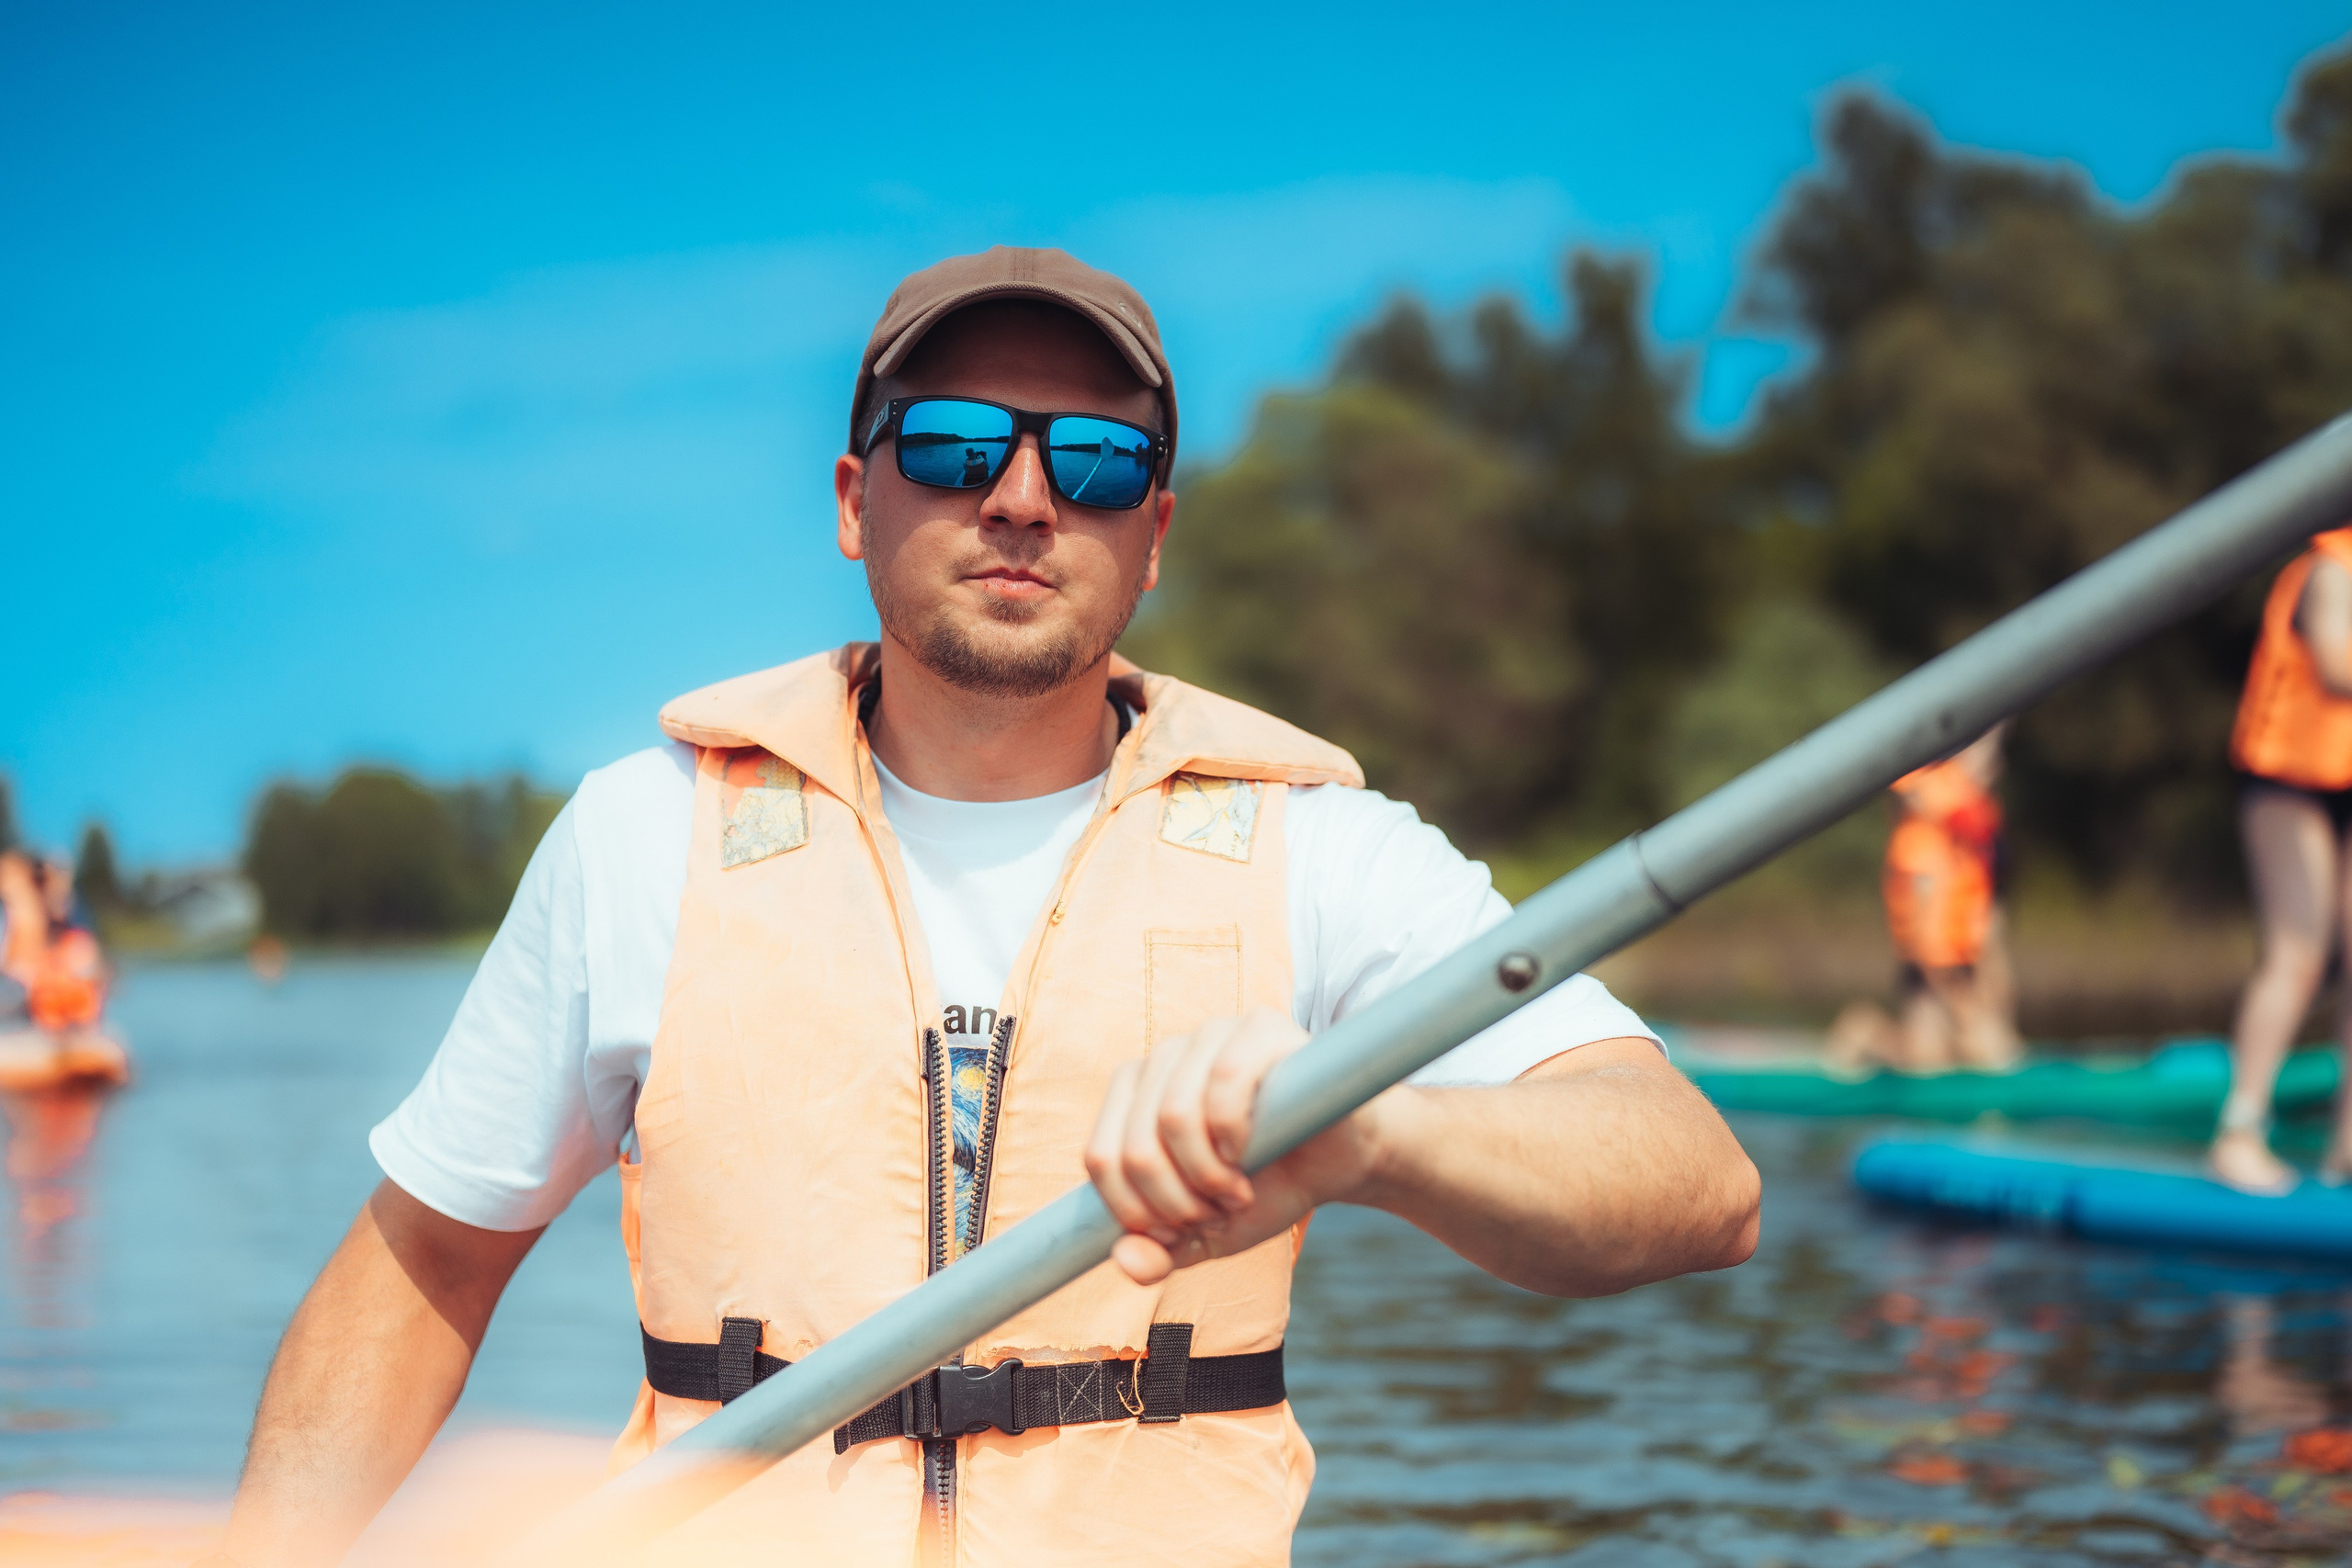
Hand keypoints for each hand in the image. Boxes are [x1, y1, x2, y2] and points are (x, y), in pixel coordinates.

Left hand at [1084, 1007, 1391, 1284]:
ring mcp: (1210, 1034)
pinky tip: (1248, 1151)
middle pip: (1136, 1146)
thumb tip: (1123, 1259)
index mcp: (1134, 1096)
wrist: (1338, 1162)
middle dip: (1178, 1202)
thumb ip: (1160, 1254)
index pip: (1101, 1158)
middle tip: (1218, 1211)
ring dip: (1208, 1174)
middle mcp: (1164, 1057)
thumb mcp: (1206, 1235)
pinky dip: (1234, 1132)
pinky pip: (1224, 1076)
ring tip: (1238, 1189)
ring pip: (1174, 1115)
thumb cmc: (1266, 1188)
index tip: (1181, 1229)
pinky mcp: (1260, 1025)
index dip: (1136, 1212)